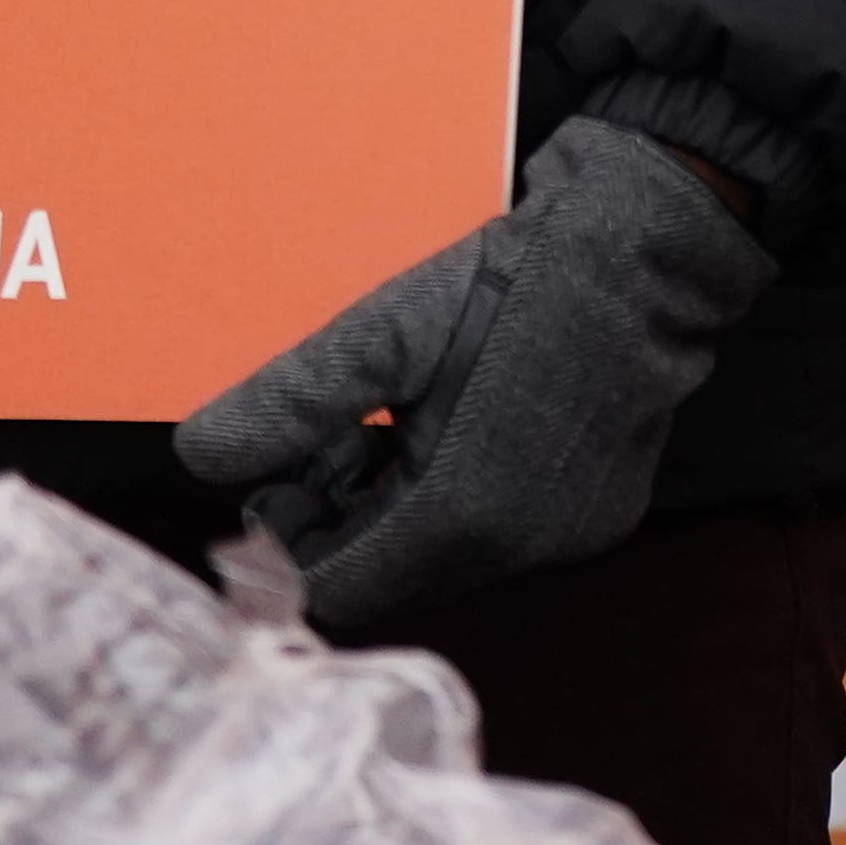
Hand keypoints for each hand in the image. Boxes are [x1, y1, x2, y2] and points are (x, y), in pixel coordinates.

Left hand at [176, 116, 778, 630]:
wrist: (650, 252)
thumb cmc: (518, 284)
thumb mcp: (385, 332)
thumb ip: (287, 402)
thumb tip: (194, 455)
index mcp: (459, 515)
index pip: (340, 592)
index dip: (290, 550)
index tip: (274, 487)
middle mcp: (519, 548)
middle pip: (391, 575)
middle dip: (342, 519)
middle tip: (328, 440)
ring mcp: (569, 536)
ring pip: (444, 555)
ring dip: (397, 507)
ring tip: (387, 423)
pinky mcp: (601, 513)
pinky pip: (503, 534)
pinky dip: (462, 499)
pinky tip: (456, 426)